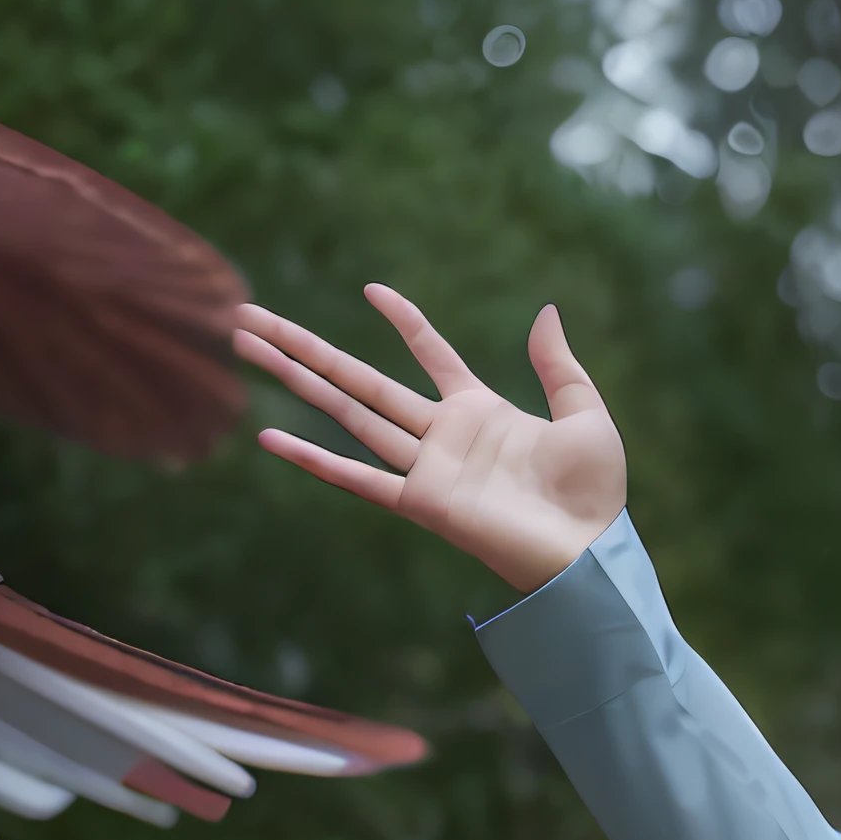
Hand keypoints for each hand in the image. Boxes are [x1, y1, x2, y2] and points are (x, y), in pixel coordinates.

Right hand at [236, 288, 626, 596]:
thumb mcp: (585, 415)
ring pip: (349, 414)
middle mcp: (443, 436)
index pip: (431, 355)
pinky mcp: (421, 503)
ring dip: (298, 380)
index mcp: (481, 412)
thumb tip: (545, 310)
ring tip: (247, 345)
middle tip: (251, 316)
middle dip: (308, 347)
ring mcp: (426, 468)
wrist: (590, 550)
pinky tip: (271, 438)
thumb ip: (558, 366)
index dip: (405, 323)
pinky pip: (358, 478)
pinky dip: (315, 460)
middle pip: (363, 380)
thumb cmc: (593, 492)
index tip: (373, 289)